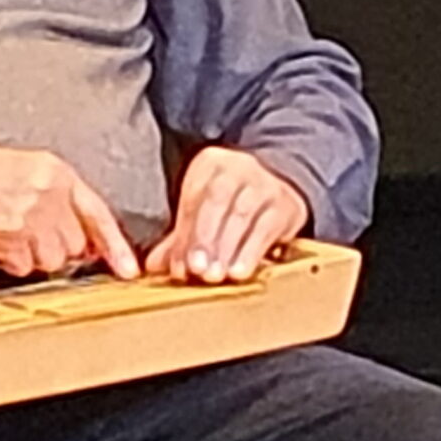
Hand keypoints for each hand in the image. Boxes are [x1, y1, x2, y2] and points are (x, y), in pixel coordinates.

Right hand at [0, 136, 140, 279]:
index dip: (115, 245)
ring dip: (33, 257)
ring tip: (7, 234)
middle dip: (56, 247)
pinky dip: (10, 262)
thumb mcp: (24, 170)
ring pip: (52, 260)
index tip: (128, 269)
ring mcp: (31, 217)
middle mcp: (49, 193)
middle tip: (27, 234)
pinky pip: (23, 267)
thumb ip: (56, 198)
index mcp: (56, 172)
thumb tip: (78, 237)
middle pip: (75, 244)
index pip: (97, 213)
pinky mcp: (10, 237)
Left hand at [147, 147, 308, 283]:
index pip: (194, 199)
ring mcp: (266, 184)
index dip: (185, 235)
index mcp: (210, 164)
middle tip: (198, 270)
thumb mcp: (204, 212)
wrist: (280, 184)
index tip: (179, 267)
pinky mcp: (286, 204)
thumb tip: (153, 266)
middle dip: (206, 238)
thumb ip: (180, 239)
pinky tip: (240, 271)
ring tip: (216, 276)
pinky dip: (251, 252)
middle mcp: (239, 167)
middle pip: (218, 201)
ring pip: (243, 215)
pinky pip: (267, 228)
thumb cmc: (232, 203)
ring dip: (227, 249)